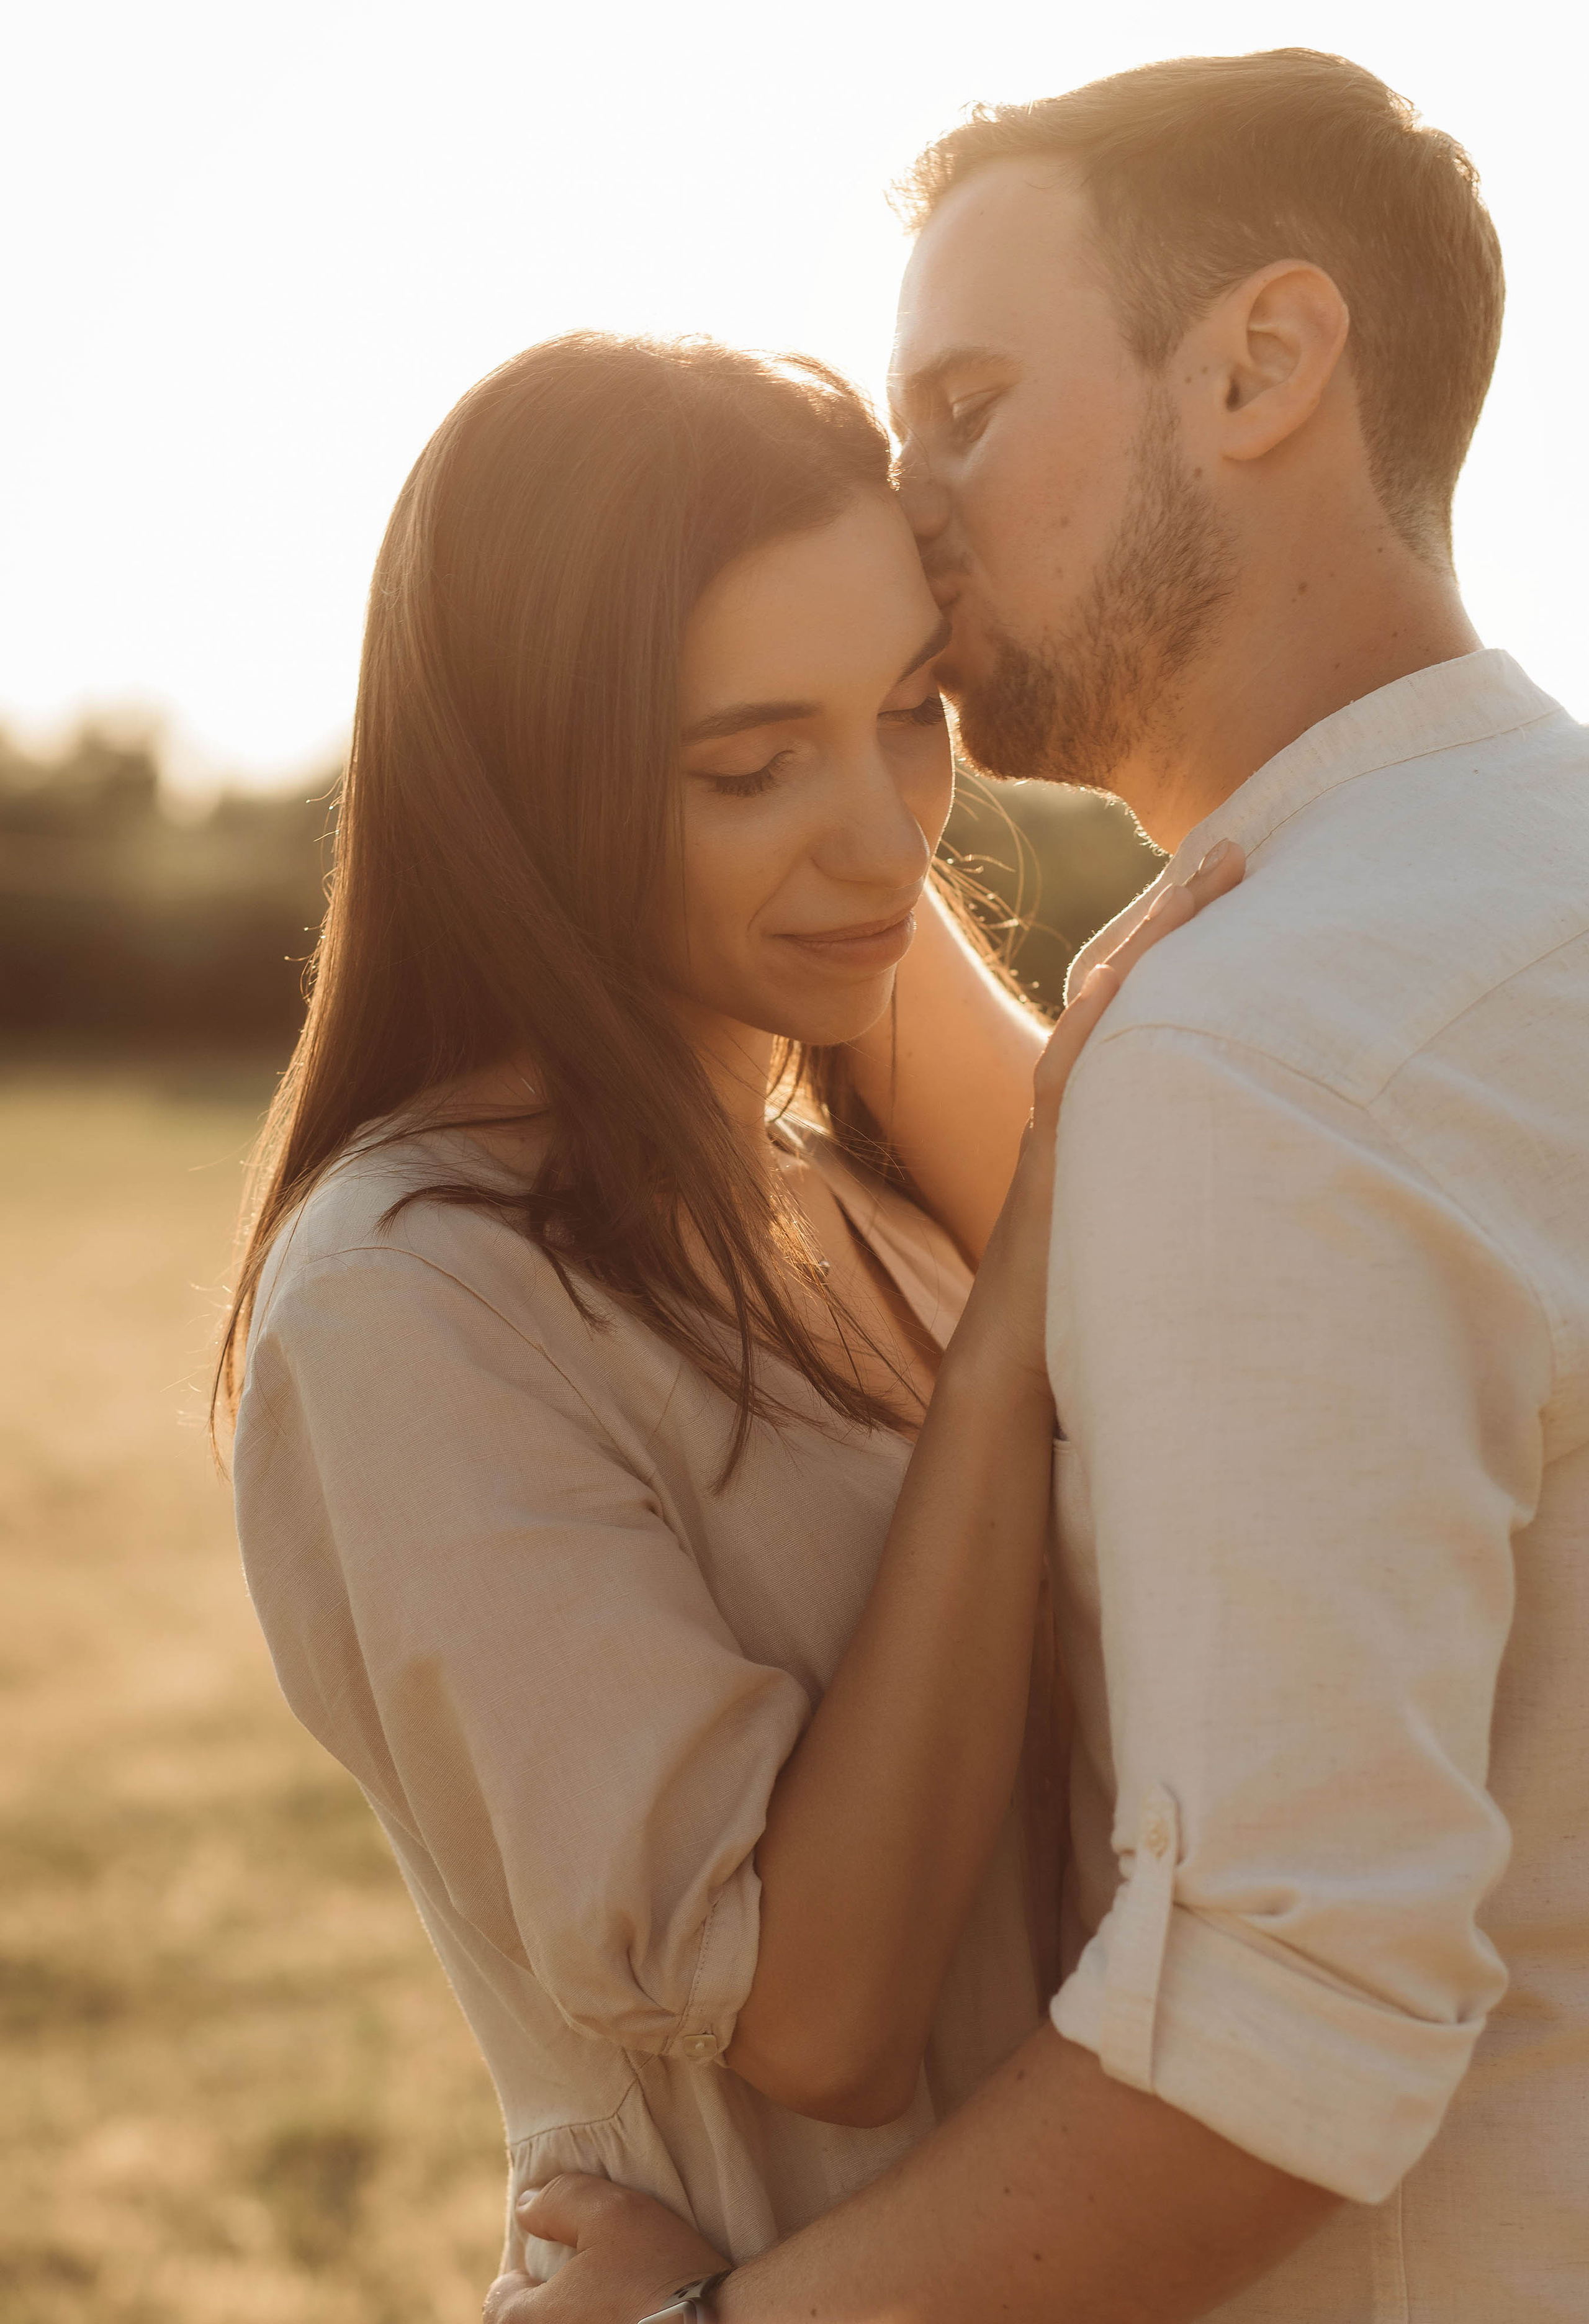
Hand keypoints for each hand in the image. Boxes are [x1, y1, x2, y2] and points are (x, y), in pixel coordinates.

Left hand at [483, 2175, 726, 2323]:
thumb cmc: (656, 2271)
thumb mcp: (608, 2213)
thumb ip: (559, 2201)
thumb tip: (526, 2206)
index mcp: (535, 2322)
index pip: (500, 2303)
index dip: (521, 2280)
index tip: (551, 2267)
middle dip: (547, 2305)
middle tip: (581, 2285)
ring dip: (578, 2317)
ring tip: (609, 2304)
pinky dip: (605, 2323)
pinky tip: (630, 2318)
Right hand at [953, 839, 1245, 1392]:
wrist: (1012, 1358)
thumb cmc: (1076, 1296)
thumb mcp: (1131, 1211)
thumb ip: (1163, 1166)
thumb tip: (1237, 1138)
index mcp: (1096, 1108)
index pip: (1144, 1001)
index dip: (1184, 940)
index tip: (1232, 879)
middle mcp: (1075, 1103)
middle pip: (1126, 987)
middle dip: (1176, 917)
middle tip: (1236, 851)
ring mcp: (1061, 1129)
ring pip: (1101, 1017)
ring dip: (1145, 948)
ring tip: (1195, 884)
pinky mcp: (1052, 1164)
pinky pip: (1065, 1084)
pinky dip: (1087, 1030)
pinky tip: (1114, 982)